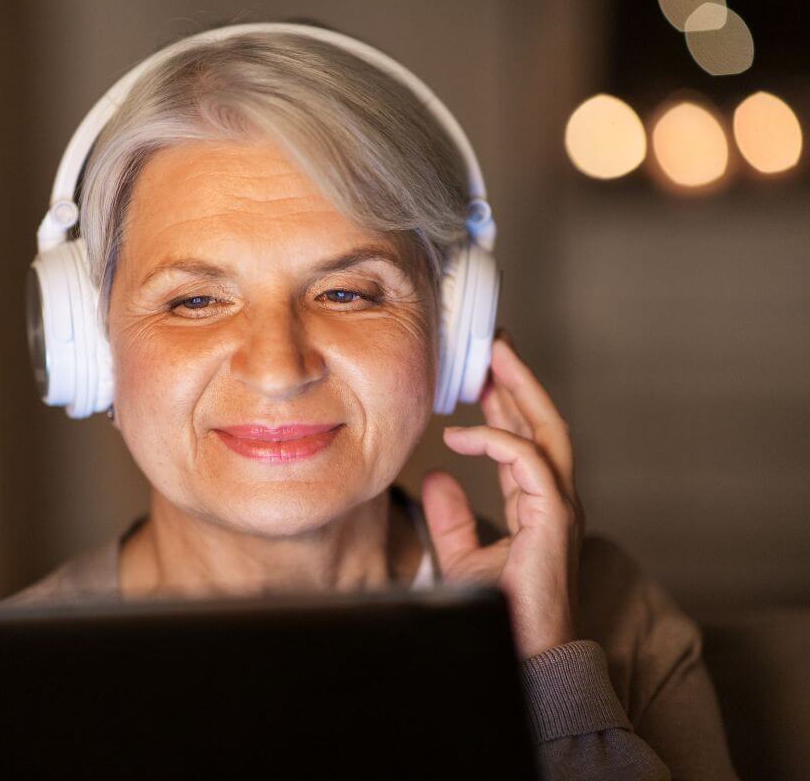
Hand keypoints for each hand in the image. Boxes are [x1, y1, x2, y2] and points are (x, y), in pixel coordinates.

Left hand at [421, 329, 584, 660]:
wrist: (524, 653)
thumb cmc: (501, 610)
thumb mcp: (462, 555)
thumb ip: (451, 515)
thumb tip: (434, 475)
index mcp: (537, 502)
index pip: (525, 438)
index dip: (506, 401)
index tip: (482, 370)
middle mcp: (554, 498)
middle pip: (543, 423)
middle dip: (519, 379)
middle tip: (494, 342)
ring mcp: (559, 508)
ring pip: (547, 433)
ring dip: (521, 391)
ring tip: (495, 357)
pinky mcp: (554, 521)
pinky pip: (530, 465)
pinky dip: (499, 442)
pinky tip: (463, 436)